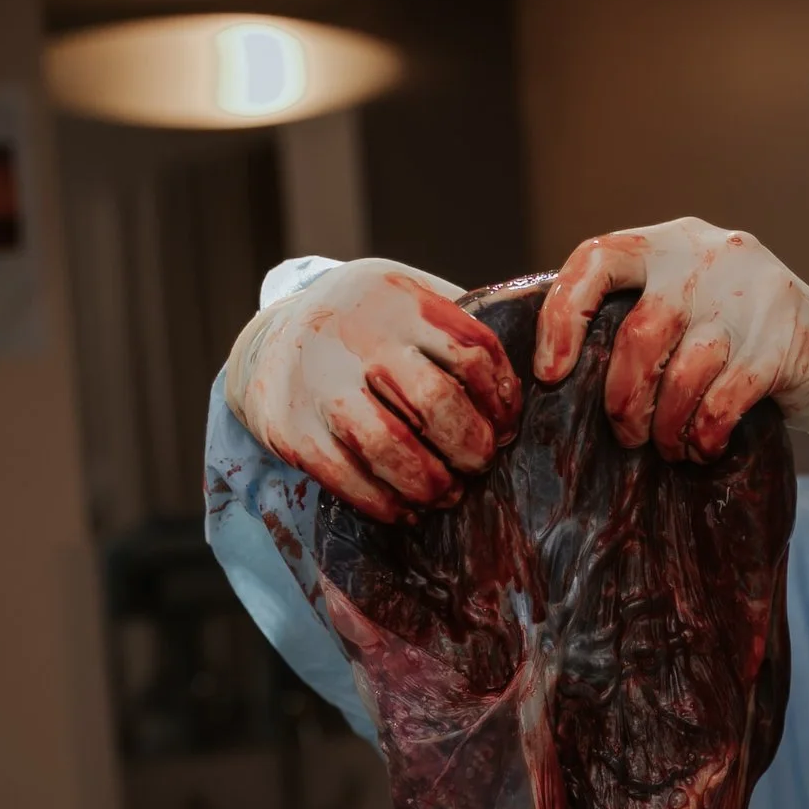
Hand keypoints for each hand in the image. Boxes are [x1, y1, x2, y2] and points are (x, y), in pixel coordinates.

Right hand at [226, 258, 522, 521]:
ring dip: (429, 482)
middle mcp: (354, 334)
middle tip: (480, 464)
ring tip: (446, 493)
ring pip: (388, 446)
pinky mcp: (290, 427)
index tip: (507, 427)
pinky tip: (404, 509)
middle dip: (470, 446)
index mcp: (397, 299)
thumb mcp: (407, 303)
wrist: (270, 339)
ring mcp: (318, 381)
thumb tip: (538, 376)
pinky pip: (347, 477)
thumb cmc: (365, 327)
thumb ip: (456, 329)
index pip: (471, 351)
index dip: (500, 398)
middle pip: (435, 402)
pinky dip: (384, 502)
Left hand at [534, 218, 808, 462]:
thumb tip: (550, 372)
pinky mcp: (786, 340)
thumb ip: (633, 316)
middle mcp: (710, 256)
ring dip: (667, 426)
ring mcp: (752, 295)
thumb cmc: (734, 341)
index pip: (599, 257)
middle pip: (640, 333)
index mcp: (670, 243)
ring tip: (668, 448)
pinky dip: (705, 434)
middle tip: (626, 435)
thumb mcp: (685, 306)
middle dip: (623, 399)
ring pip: (684, 373)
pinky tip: (703, 447)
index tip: (550, 374)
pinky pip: (724, 400)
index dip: (563, 316)